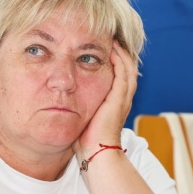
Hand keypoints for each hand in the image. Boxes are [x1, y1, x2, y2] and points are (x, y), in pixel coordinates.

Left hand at [74, 42, 136, 159]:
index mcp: (115, 104)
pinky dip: (119, 60)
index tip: (103, 51)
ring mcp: (123, 99)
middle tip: (111, 40)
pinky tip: (112, 50)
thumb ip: (79, 107)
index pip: (119, 78)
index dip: (115, 64)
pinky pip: (123, 73)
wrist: (96, 153)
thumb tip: (63, 101)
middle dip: (121, 54)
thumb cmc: (86, 141)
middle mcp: (122, 100)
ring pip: (128, 69)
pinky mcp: (119, 99)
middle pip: (128, 70)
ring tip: (113, 41)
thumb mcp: (83, 118)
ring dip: (121, 54)